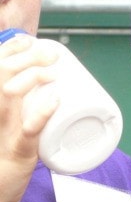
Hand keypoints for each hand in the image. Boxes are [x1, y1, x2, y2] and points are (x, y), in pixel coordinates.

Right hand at [0, 34, 58, 201]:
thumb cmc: (5, 160)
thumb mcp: (10, 127)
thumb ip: (23, 109)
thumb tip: (48, 88)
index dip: (12, 49)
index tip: (32, 41)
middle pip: (1, 72)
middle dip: (27, 57)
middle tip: (53, 54)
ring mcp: (1, 130)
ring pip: (10, 93)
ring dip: (33, 76)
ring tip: (53, 70)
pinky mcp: (17, 152)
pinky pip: (29, 129)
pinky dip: (42, 112)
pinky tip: (54, 98)